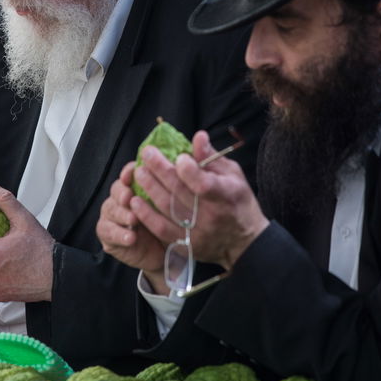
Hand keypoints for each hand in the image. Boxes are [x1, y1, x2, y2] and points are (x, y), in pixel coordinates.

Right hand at [98, 161, 168, 287]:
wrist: (163, 253)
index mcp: (135, 187)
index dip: (129, 172)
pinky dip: (119, 234)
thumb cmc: (168, 225)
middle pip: (116, 190)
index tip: (134, 172)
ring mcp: (112, 216)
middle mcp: (121, 199)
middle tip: (129, 197)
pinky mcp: (108, 235)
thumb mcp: (173, 205)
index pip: (129, 174)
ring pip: (110, 209)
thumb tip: (183, 163)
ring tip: (133, 219)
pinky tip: (130, 238)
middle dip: (122, 193)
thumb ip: (173, 186)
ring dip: (122, 214)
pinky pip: (108, 232)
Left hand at [129, 130, 268, 271]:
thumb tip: (198, 136)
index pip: (203, 184)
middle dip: (160, 170)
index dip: (188, 170)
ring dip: (150, 188)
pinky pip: (161, 229)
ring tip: (139, 172)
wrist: (244, 242)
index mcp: (226, 195)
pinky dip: (146, 215)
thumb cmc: (238, 202)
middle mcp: (211, 215)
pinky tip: (135, 201)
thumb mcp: (233, 176)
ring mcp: (198, 232)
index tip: (178, 156)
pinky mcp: (187, 244)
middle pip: (180, 192)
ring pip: (168, 208)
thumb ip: (212, 158)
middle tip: (146, 154)